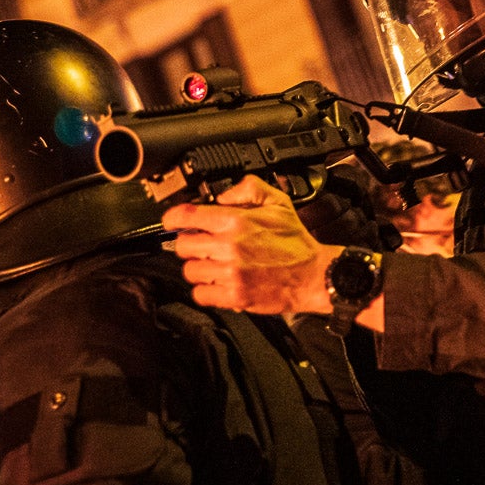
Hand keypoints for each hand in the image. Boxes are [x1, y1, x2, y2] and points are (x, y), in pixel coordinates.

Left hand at [164, 175, 338, 314]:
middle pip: (183, 245)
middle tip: (201, 244)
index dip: (174, 217)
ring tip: (212, 265)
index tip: (172, 221)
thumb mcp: (277, 202)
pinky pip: (200, 294)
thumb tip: (222, 195)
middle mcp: (230, 246)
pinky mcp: (234, 296)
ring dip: (198, 267)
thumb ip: (249, 189)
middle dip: (190, 243)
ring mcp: (230, 273)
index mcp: (237, 221)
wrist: (312, 275)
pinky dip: (205, 290)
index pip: (188, 216)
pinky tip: (216, 283)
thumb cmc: (294, 242)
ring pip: (189, 271)